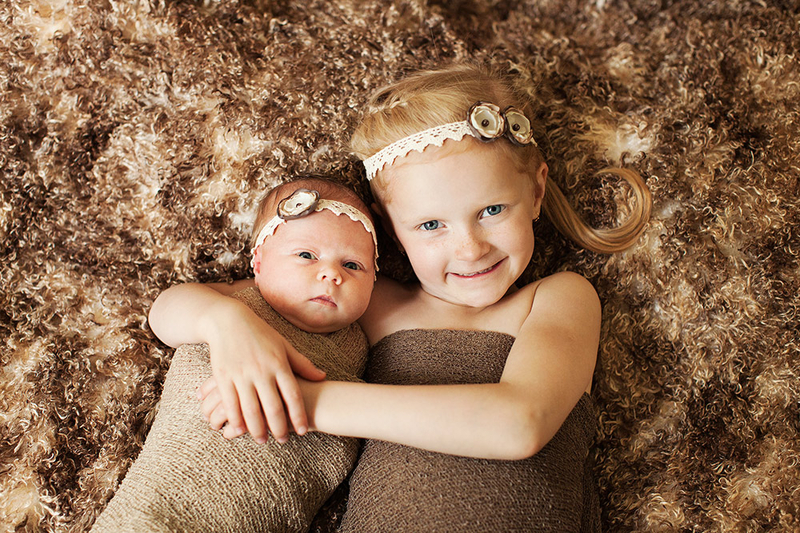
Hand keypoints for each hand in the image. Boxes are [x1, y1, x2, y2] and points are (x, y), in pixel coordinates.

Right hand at [202, 298, 325, 442]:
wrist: (228, 320)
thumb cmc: (260, 333)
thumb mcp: (283, 346)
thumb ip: (302, 364)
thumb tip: (323, 377)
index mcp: (279, 364)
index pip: (293, 395)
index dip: (299, 415)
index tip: (303, 430)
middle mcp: (261, 371)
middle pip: (273, 407)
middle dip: (279, 428)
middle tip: (283, 441)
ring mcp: (241, 375)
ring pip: (251, 410)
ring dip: (257, 429)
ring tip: (262, 440)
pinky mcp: (223, 377)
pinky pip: (230, 404)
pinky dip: (235, 420)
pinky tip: (240, 430)